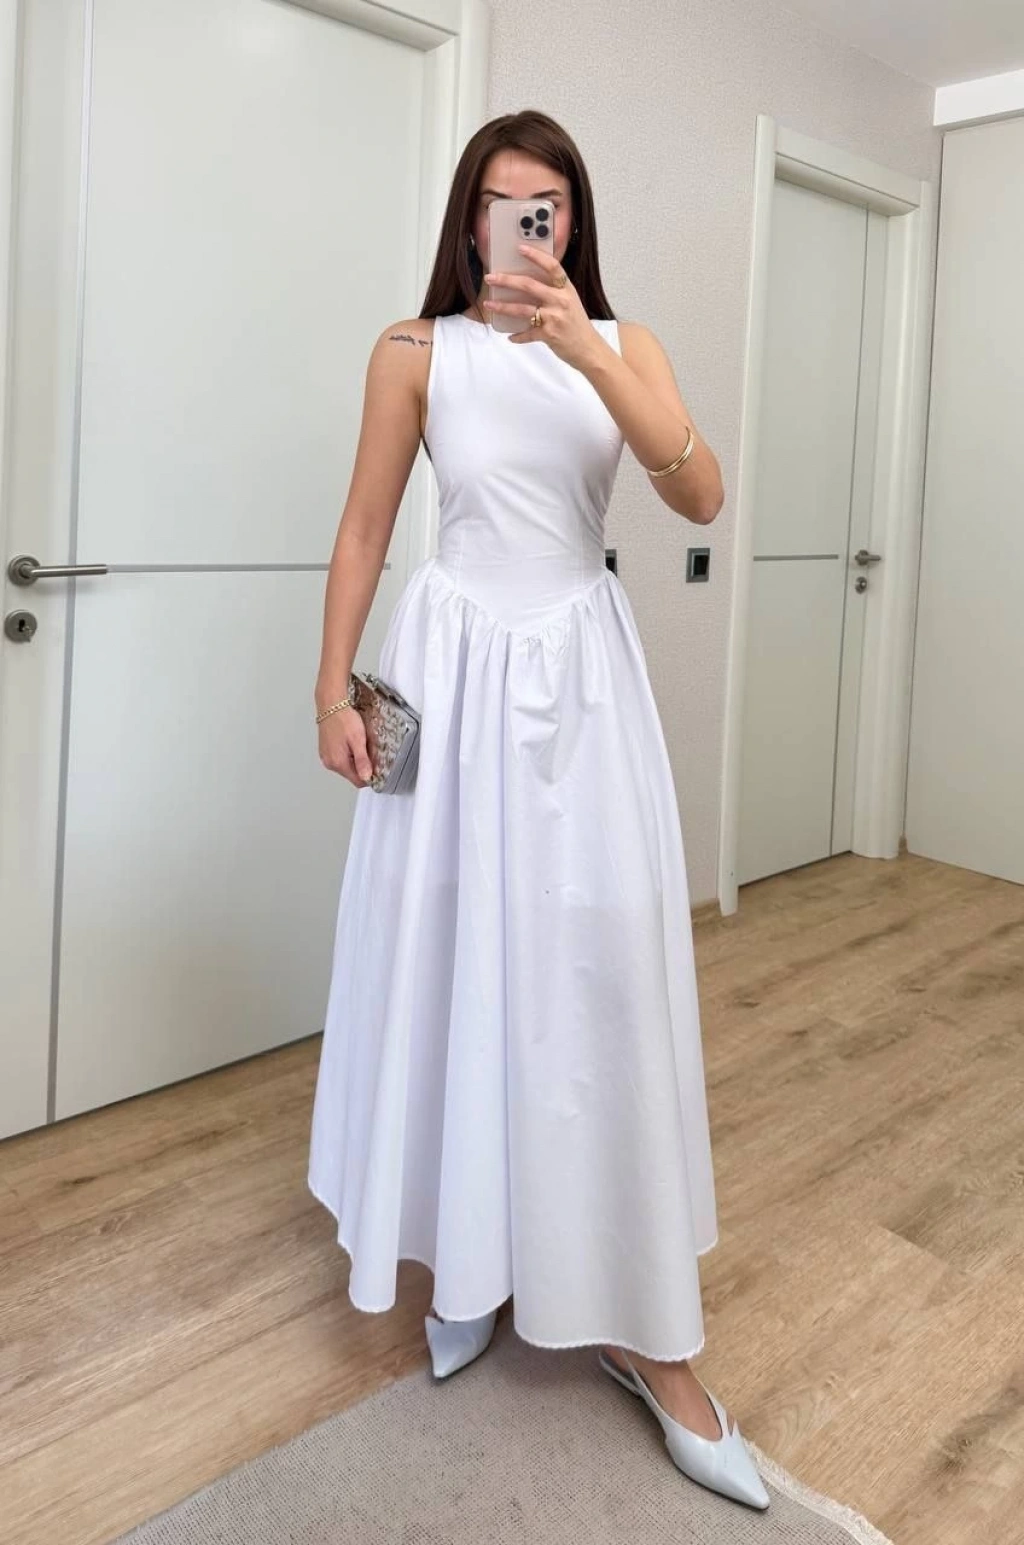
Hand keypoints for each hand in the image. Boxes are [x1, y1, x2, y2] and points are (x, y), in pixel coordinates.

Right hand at [318, 706, 373, 787]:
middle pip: (352, 773)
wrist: (331, 705)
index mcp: (338, 763)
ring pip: (347, 765)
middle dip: (363, 765)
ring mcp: (326, 757)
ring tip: (358, 742)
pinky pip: (340, 758)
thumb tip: (366, 777)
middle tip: (367, 748)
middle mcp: (330, 763)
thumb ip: (362, 760)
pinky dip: (348, 753)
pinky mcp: (325, 751)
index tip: (376, 765)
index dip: (369, 776)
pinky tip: (350, 741)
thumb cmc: (343, 719)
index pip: (358, 781)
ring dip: (355, 758)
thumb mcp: (358, 740)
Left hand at [483, 246, 605, 372]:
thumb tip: (529, 285)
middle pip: (529, 285)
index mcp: (566, 289)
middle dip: (506, 280)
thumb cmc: (577, 325)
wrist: (589, 349)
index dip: (536, 256)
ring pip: (522, 309)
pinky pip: (526, 333)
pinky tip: (510, 336)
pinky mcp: (548, 335)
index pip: (552, 266)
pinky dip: (517, 336)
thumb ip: (554, 292)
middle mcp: (560, 300)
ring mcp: (554, 317)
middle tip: (491, 277)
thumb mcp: (570, 302)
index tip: (520, 248)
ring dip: (502, 306)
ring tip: (489, 304)